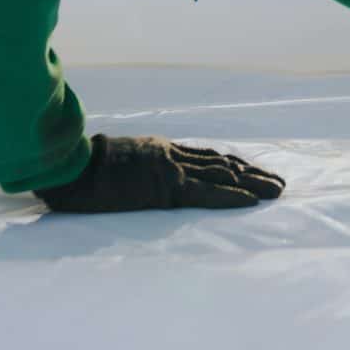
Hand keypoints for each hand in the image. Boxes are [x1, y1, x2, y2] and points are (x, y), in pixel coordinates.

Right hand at [34, 134, 285, 212]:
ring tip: (276, 191)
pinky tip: (251, 200)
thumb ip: (133, 162)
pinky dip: (231, 196)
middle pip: (222, 163)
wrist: (71, 166)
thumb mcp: (115, 158)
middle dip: (253, 173)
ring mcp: (171, 170)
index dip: (233, 164)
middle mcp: (172, 155)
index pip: (205, 156)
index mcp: (160, 149)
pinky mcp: (166, 188)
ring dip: (253, 183)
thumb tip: (134, 171)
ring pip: (222, 175)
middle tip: (278, 183)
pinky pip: (206, 193)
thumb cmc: (82, 167)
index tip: (253, 170)